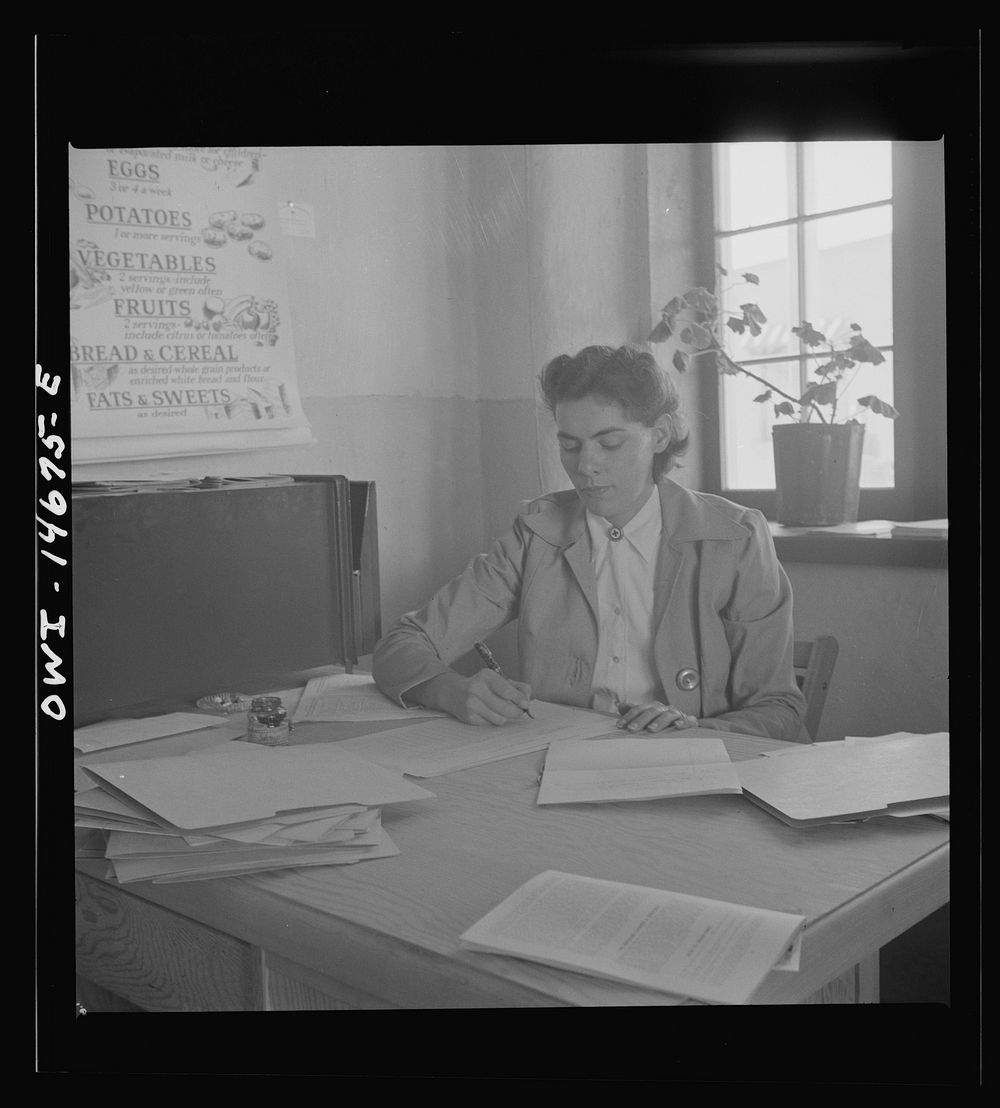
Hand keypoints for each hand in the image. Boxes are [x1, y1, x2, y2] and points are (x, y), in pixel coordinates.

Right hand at [417, 670, 533, 725]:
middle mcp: (476, 688)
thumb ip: (517, 687)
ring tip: (499, 711)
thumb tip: (527, 700)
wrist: (454, 693)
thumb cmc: (482, 686)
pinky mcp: (469, 717)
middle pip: (505, 707)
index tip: (525, 704)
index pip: (506, 690)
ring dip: (504, 717)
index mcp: (486, 676)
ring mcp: (471, 704)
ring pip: (499, 719)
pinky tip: (487, 713)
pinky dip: (493, 721)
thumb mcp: (497, 680)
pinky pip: (490, 724)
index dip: (518, 699)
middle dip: (516, 712)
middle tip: (519, 711)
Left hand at [616, 702, 698, 732]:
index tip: (619, 725)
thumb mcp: (647, 719)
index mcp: (654, 708)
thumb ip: (634, 713)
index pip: (639, 709)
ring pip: (669, 715)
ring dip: (659, 721)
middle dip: (641, 720)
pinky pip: (689, 721)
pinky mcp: (690, 722)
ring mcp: (678, 715)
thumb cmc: (662, 724)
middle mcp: (665, 709)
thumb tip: (620, 705)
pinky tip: (676, 726)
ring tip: (651, 730)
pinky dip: (683, 722)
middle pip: (652, 711)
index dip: (629, 716)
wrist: (684, 726)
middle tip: (631, 729)